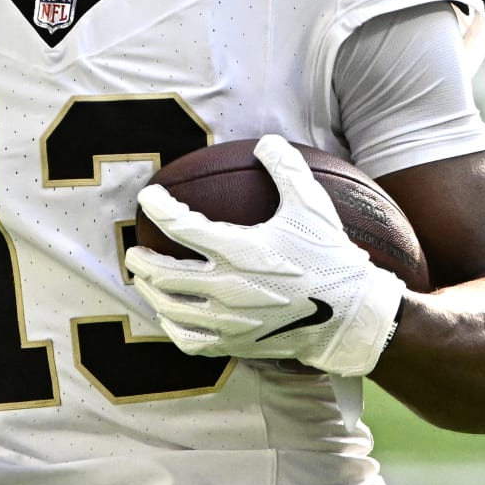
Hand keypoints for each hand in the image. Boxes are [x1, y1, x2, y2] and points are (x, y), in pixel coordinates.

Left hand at [127, 135, 405, 377]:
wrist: (351, 317)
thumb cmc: (331, 258)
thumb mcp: (312, 205)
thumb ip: (286, 168)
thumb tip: (265, 140)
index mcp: (240, 249)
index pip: (181, 225)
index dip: (158, 207)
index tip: (148, 197)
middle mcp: (227, 287)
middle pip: (163, 273)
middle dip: (141, 259)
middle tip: (134, 250)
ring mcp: (229, 320)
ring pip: (170, 308)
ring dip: (150, 292)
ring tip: (144, 281)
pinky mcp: (236, 344)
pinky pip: (190, 340)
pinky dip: (172, 327)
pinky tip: (170, 317)